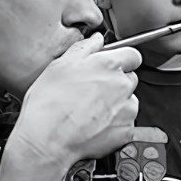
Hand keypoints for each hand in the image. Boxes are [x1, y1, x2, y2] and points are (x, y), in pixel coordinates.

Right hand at [11, 33, 166, 169]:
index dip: (122, 60)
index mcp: (108, 65)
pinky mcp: (127, 129)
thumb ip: (84, 48)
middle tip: (92, 92)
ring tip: (90, 111)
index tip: (112, 66)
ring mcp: (127, 108)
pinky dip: (115, 123)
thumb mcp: (59, 66)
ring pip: (129, 100)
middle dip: (116, 83)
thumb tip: (96, 39)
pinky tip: (94, 125)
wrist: (47, 141)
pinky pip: (126, 122)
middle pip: (130, 78)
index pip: (133, 55)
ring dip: (116, 103)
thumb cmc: (48, 104)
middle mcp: (123, 85)